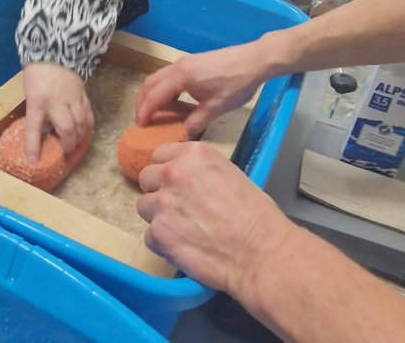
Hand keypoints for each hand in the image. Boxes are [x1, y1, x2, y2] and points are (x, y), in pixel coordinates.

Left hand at [23, 62, 94, 162]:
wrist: (55, 52)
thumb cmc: (37, 75)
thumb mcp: (30, 95)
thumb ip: (37, 113)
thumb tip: (42, 134)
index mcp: (37, 101)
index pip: (34, 128)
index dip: (33, 146)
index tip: (33, 161)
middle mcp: (56, 101)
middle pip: (66, 129)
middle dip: (66, 144)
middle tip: (63, 151)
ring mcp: (72, 98)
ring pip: (80, 124)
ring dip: (78, 138)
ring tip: (74, 144)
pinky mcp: (83, 95)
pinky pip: (88, 115)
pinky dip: (87, 127)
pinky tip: (85, 133)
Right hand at [135, 41, 270, 137]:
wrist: (254, 60)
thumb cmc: (236, 84)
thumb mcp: (216, 107)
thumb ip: (196, 122)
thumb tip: (182, 136)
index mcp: (181, 77)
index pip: (154, 96)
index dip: (145, 112)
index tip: (140, 126)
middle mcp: (178, 67)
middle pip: (150, 84)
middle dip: (142, 102)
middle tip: (141, 120)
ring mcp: (185, 62)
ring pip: (159, 78)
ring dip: (152, 94)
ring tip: (153, 111)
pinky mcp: (192, 62)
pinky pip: (169, 75)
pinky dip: (163, 88)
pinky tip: (172, 100)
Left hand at [136, 142, 295, 295]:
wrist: (259, 251)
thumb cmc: (256, 216)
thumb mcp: (231, 175)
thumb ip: (201, 172)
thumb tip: (188, 181)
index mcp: (194, 154)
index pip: (160, 154)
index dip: (168, 171)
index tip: (177, 183)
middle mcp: (173, 173)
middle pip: (147, 178)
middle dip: (159, 192)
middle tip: (179, 208)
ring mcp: (162, 203)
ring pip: (144, 207)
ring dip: (159, 217)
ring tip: (183, 230)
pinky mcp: (158, 233)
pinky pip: (149, 236)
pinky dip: (163, 243)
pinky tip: (184, 246)